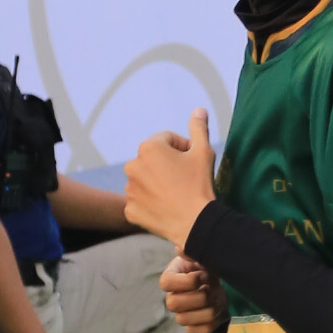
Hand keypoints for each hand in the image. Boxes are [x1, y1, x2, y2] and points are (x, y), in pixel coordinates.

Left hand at [124, 109, 215, 251]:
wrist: (195, 223)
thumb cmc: (199, 185)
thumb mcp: (203, 152)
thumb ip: (198, 128)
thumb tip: (199, 109)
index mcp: (148, 148)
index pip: (167, 140)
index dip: (183, 148)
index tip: (193, 161)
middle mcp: (133, 166)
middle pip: (153, 159)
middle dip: (167, 164)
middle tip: (185, 178)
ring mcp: (129, 190)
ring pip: (146, 180)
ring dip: (158, 182)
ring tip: (176, 194)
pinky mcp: (130, 209)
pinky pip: (141, 201)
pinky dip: (151, 202)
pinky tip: (167, 207)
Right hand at [160, 251, 221, 332]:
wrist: (222, 283)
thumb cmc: (208, 267)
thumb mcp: (202, 256)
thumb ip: (193, 252)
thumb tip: (181, 249)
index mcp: (170, 278)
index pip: (165, 284)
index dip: (187, 281)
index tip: (203, 275)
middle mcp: (171, 298)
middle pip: (173, 305)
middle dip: (199, 296)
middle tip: (214, 287)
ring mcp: (181, 314)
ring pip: (184, 320)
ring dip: (208, 308)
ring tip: (218, 297)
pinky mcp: (194, 327)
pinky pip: (198, 331)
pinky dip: (212, 322)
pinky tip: (219, 310)